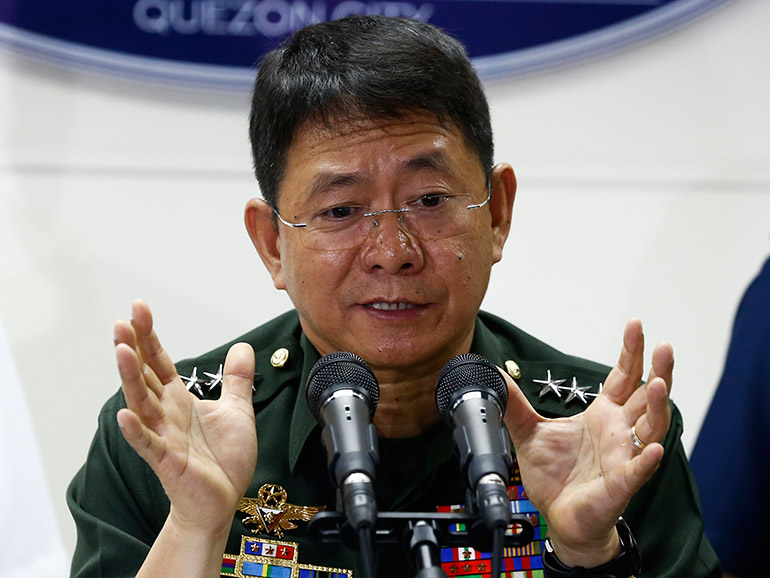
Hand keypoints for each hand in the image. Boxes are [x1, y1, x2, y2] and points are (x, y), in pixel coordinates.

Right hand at [114, 300, 257, 536]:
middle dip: (133, 348)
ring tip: (121, 351)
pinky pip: (149, 444)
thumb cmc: (224, 459)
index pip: (159, 361)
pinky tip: (125, 414)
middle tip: (122, 321)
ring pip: (142, 403)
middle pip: (144, 375)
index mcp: (179, 399)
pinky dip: (137, 430)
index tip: (139, 308)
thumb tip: (243, 347)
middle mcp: (166, 413)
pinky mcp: (167, 462)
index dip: (149, 335)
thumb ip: (237, 380)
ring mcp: (163, 436)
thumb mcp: (237, 410)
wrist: (222, 501)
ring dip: (130, 378)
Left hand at [503, 318, 672, 567]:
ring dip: (656, 406)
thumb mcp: (528, 432)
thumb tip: (495, 375)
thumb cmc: (556, 477)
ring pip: (651, 427)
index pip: (623, 376)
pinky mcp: (619, 484)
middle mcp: (619, 431)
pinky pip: (638, 471)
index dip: (630, 351)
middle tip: (662, 346)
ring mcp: (624, 457)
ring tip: (658, 383)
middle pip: (646, 396)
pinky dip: (646, 459)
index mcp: (603, 414)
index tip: (636, 325)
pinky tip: (652, 448)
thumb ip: (514, 403)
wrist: (559, 518)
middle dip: (657, 370)